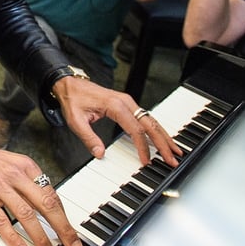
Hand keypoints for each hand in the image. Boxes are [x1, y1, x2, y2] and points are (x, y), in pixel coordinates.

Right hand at [0, 114, 81, 245]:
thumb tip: (43, 202)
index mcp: (26, 166)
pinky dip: (13, 238)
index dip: (64, 216)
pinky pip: (1, 221)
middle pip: (46, 204)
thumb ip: (27, 181)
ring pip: (27, 215)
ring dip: (41, 238)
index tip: (71, 232)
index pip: (52, 193)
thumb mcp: (11, 162)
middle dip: (63, 228)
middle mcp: (16, 176)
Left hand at [52, 76, 181, 166]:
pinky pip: (146, 118)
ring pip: (152, 120)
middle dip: (163, 143)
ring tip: (175, 151)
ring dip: (164, 136)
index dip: (143, 147)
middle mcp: (126, 102)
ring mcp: (128, 102)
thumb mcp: (76, 120)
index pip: (135, 129)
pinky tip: (163, 139)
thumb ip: (88, 138)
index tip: (146, 161)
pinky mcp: (128, 105)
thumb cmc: (73, 100)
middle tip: (172, 158)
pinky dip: (157, 130)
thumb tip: (100, 154)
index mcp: (115, 105)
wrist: (70, 84)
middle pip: (150, 124)